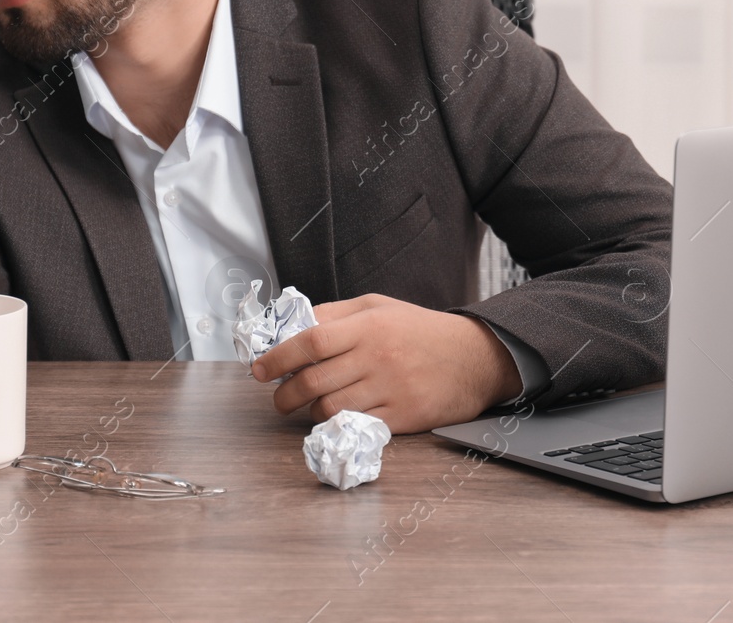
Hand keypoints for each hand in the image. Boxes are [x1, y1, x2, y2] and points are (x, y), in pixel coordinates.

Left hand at [250, 294, 523, 434]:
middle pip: (314, 380)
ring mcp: (389, 389)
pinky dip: (336, 424)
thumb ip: (337, 314)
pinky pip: (355, 425)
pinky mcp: (401, 417)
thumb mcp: (379, 307)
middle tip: (277, 398)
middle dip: (284, 394)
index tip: (259, 368)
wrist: (474, 358)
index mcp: (368, 325)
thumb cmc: (422, 330)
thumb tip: (294, 326)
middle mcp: (376, 357)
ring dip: (308, 411)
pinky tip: (334, 417)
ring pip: (330, 408)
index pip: (311, 340)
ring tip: (306, 407)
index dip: (278, 357)